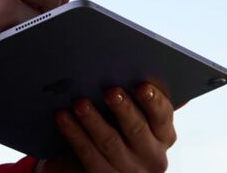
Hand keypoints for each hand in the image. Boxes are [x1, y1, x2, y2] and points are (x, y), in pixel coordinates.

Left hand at [42, 84, 177, 172]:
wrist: (92, 162)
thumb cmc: (115, 125)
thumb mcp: (129, 113)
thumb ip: (134, 95)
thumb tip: (130, 65)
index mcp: (163, 134)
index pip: (162, 115)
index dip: (153, 100)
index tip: (141, 85)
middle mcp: (152, 155)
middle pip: (136, 129)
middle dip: (123, 108)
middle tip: (109, 90)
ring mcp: (128, 169)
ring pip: (110, 142)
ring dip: (93, 120)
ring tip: (80, 102)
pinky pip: (88, 155)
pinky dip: (74, 133)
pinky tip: (62, 116)